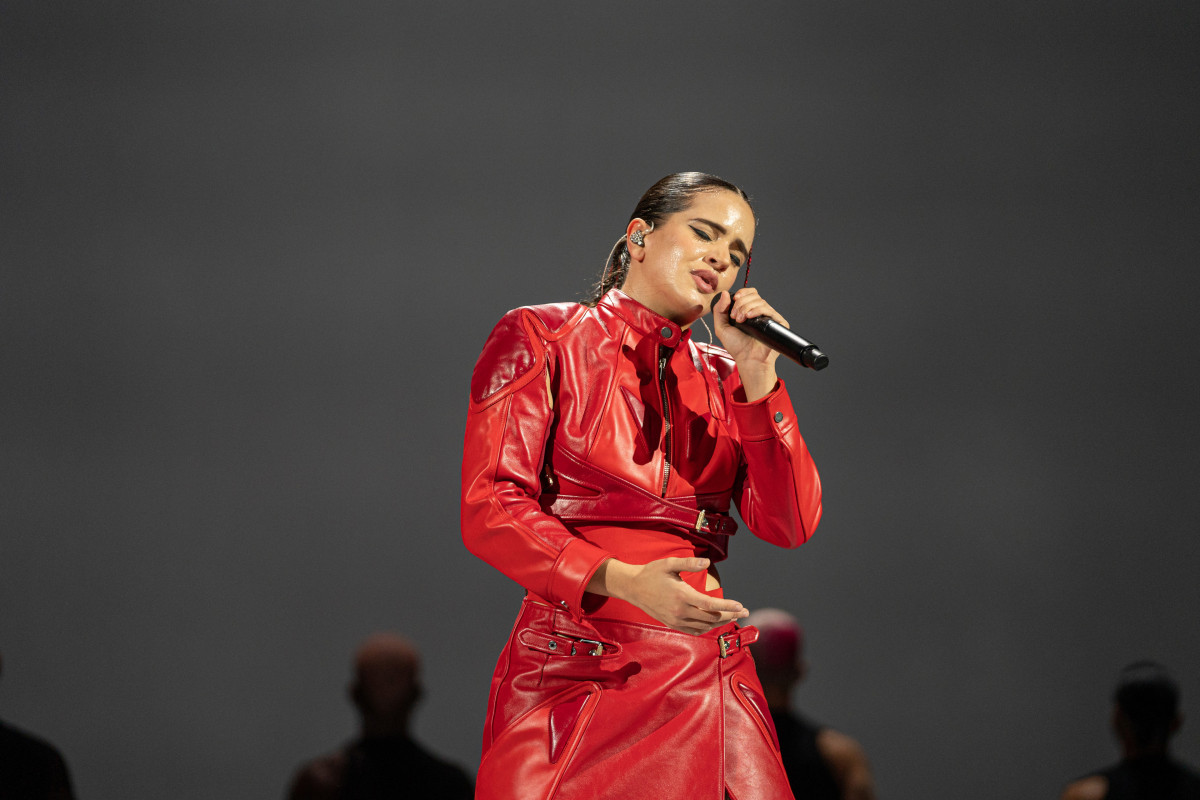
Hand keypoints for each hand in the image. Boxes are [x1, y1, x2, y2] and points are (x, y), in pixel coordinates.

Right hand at [595, 557, 748, 634]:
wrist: (632, 588)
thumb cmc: (651, 573)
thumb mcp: (669, 563)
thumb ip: (689, 562)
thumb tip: (707, 562)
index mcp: (681, 595)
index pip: (710, 604)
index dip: (727, 606)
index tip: (741, 606)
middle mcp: (680, 611)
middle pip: (711, 617)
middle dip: (730, 615)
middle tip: (744, 612)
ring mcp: (676, 620)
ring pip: (704, 626)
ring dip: (721, 622)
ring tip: (733, 616)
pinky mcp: (672, 624)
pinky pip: (694, 630)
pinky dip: (707, 628)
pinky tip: (714, 622)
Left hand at [711, 288, 788, 399]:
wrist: (748, 360)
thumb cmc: (737, 347)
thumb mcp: (722, 327)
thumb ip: (719, 310)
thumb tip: (725, 293)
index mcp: (748, 311)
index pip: (749, 293)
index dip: (742, 293)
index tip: (734, 299)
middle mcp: (760, 313)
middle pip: (754, 295)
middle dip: (741, 303)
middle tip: (735, 316)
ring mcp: (769, 317)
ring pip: (760, 301)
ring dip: (746, 307)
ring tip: (740, 320)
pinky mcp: (778, 323)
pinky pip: (769, 310)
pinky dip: (758, 310)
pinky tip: (749, 317)